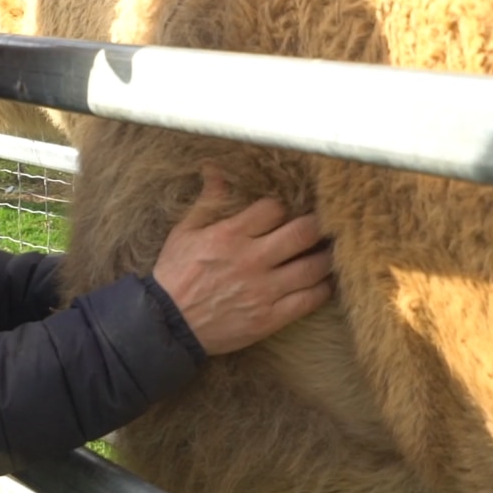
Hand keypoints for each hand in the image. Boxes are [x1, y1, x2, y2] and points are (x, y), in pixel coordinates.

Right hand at [151, 163, 333, 355]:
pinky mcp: (270, 318)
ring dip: (325, 256)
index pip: (274, 209)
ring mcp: (264, 290)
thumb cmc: (175, 274)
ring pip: (315, 267)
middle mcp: (251, 260)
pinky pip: (310, 299)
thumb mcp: (185, 232)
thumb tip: (215, 169)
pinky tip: (320, 281)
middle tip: (319, 226)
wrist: (168, 324)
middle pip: (304, 233)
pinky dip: (322, 288)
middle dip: (316, 225)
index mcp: (230, 235)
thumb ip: (208, 201)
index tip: (281, 214)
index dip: (281, 208)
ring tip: (324, 251)